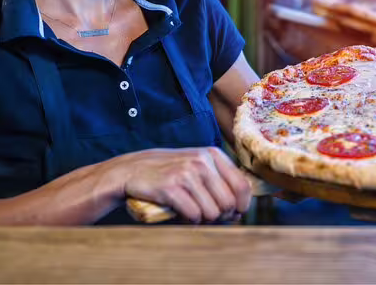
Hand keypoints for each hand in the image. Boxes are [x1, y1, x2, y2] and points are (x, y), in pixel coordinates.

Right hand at [108, 147, 251, 222]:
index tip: (234, 213)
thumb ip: (220, 182)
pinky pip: (194, 215)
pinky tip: (181, 213)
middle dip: (221, 216)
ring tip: (192, 212)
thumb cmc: (170, 172)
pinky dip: (190, 221)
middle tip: (208, 216)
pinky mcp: (171, 187)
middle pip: (228, 203)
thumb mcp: (197, 167)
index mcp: (213, 154)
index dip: (242, 205)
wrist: (132, 170)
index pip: (242, 185)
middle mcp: (202, 161)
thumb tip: (240, 212)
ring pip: (212, 212)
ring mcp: (186, 173)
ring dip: (204, 219)